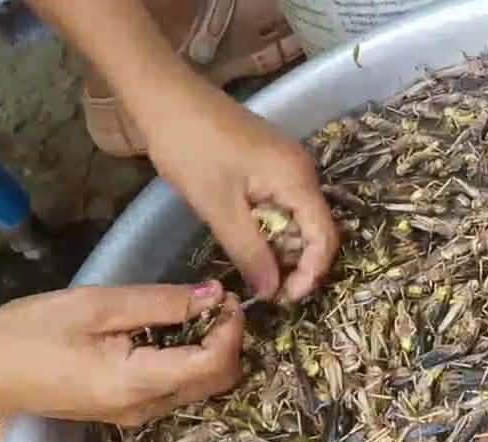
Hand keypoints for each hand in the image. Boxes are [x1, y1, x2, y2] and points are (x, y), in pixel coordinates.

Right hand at [0, 281, 243, 425]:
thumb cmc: (31, 332)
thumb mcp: (97, 305)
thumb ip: (162, 302)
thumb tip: (216, 295)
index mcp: (139, 384)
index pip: (216, 364)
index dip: (233, 329)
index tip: (229, 296)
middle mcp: (147, 409)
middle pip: (217, 380)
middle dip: (229, 340)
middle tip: (215, 301)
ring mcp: (138, 415)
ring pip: (201, 386)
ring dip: (211, 349)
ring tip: (194, 310)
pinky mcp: (128, 410)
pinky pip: (177, 388)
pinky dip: (189, 359)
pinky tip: (172, 330)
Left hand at [141, 77, 338, 302]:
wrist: (163, 95)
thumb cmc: (189, 148)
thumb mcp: (218, 207)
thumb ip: (249, 252)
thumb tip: (272, 293)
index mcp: (297, 179)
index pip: (324, 237)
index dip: (310, 273)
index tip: (284, 300)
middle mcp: (302, 171)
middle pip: (315, 229)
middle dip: (297, 264)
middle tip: (268, 291)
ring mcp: (287, 165)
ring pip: (298, 219)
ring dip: (282, 248)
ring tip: (257, 272)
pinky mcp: (270, 163)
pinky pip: (283, 204)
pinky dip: (271, 229)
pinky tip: (250, 242)